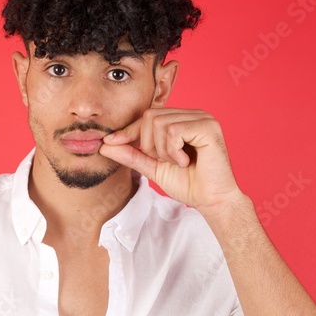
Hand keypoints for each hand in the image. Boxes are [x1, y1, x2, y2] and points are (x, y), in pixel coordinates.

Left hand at [99, 108, 244, 216]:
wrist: (211, 201)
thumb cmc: (188, 183)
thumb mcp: (153, 167)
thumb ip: (131, 154)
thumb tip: (104, 145)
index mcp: (181, 120)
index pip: (148, 116)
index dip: (128, 130)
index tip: (109, 142)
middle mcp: (193, 114)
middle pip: (150, 116)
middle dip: (149, 144)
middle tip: (165, 161)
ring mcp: (202, 118)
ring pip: (159, 123)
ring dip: (162, 150)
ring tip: (178, 162)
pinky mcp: (208, 127)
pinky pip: (173, 131)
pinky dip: (173, 151)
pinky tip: (186, 161)